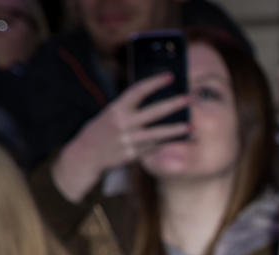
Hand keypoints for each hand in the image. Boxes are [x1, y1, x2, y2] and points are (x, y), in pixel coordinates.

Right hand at [51, 73, 191, 202]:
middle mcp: (124, 123)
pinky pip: (155, 147)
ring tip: (192, 126)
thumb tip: (158, 98)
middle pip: (154, 112)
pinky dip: (168, 143)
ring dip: (177, 130)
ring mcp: (129, 140)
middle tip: (191, 97)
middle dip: (175, 104)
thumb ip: (131, 106)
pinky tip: (181, 140)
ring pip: (159, 134)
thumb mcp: (112, 112)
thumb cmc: (105, 128)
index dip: (155, 82)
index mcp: (117, 108)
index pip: (138, 91)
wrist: (87, 153)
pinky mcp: (133, 154)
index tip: (170, 76)